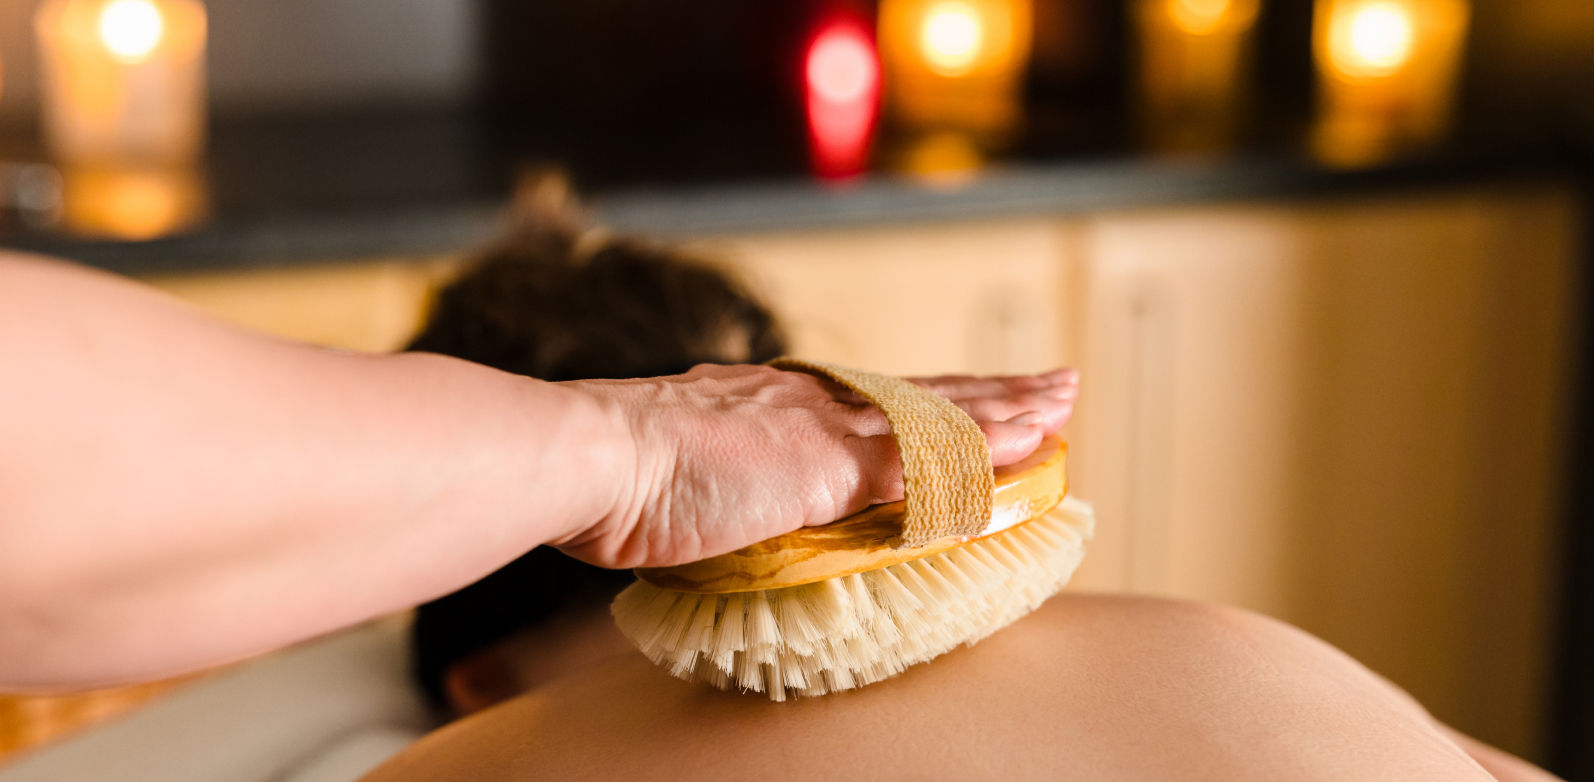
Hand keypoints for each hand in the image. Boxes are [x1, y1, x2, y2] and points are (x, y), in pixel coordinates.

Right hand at [553, 364, 1077, 568]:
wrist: (595, 460)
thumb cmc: (627, 478)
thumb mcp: (700, 476)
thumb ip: (740, 484)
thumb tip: (751, 503)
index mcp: (782, 406)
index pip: (878, 401)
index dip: (934, 401)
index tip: (979, 395)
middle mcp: (812, 404)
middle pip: (924, 395)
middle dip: (994, 391)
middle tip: (1054, 382)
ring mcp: (823, 429)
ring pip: (937, 415)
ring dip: (1006, 410)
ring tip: (1060, 403)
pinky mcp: (827, 459)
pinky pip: (923, 456)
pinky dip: (982, 448)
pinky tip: (1026, 441)